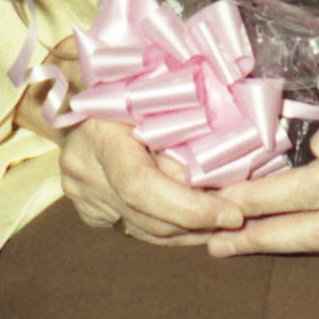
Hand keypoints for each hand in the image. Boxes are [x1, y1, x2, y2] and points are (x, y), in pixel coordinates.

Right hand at [56, 114, 246, 247]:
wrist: (85, 95)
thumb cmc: (131, 86)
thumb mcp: (156, 100)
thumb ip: (181, 135)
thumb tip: (222, 176)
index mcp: (98, 135)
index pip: (141, 186)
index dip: (188, 207)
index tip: (231, 214)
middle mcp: (83, 171)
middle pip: (147, 217)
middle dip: (197, 223)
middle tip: (237, 217)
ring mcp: (82, 195)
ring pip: (144, 231)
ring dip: (188, 231)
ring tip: (222, 220)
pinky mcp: (89, 210)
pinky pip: (135, 230)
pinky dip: (169, 229)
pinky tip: (193, 220)